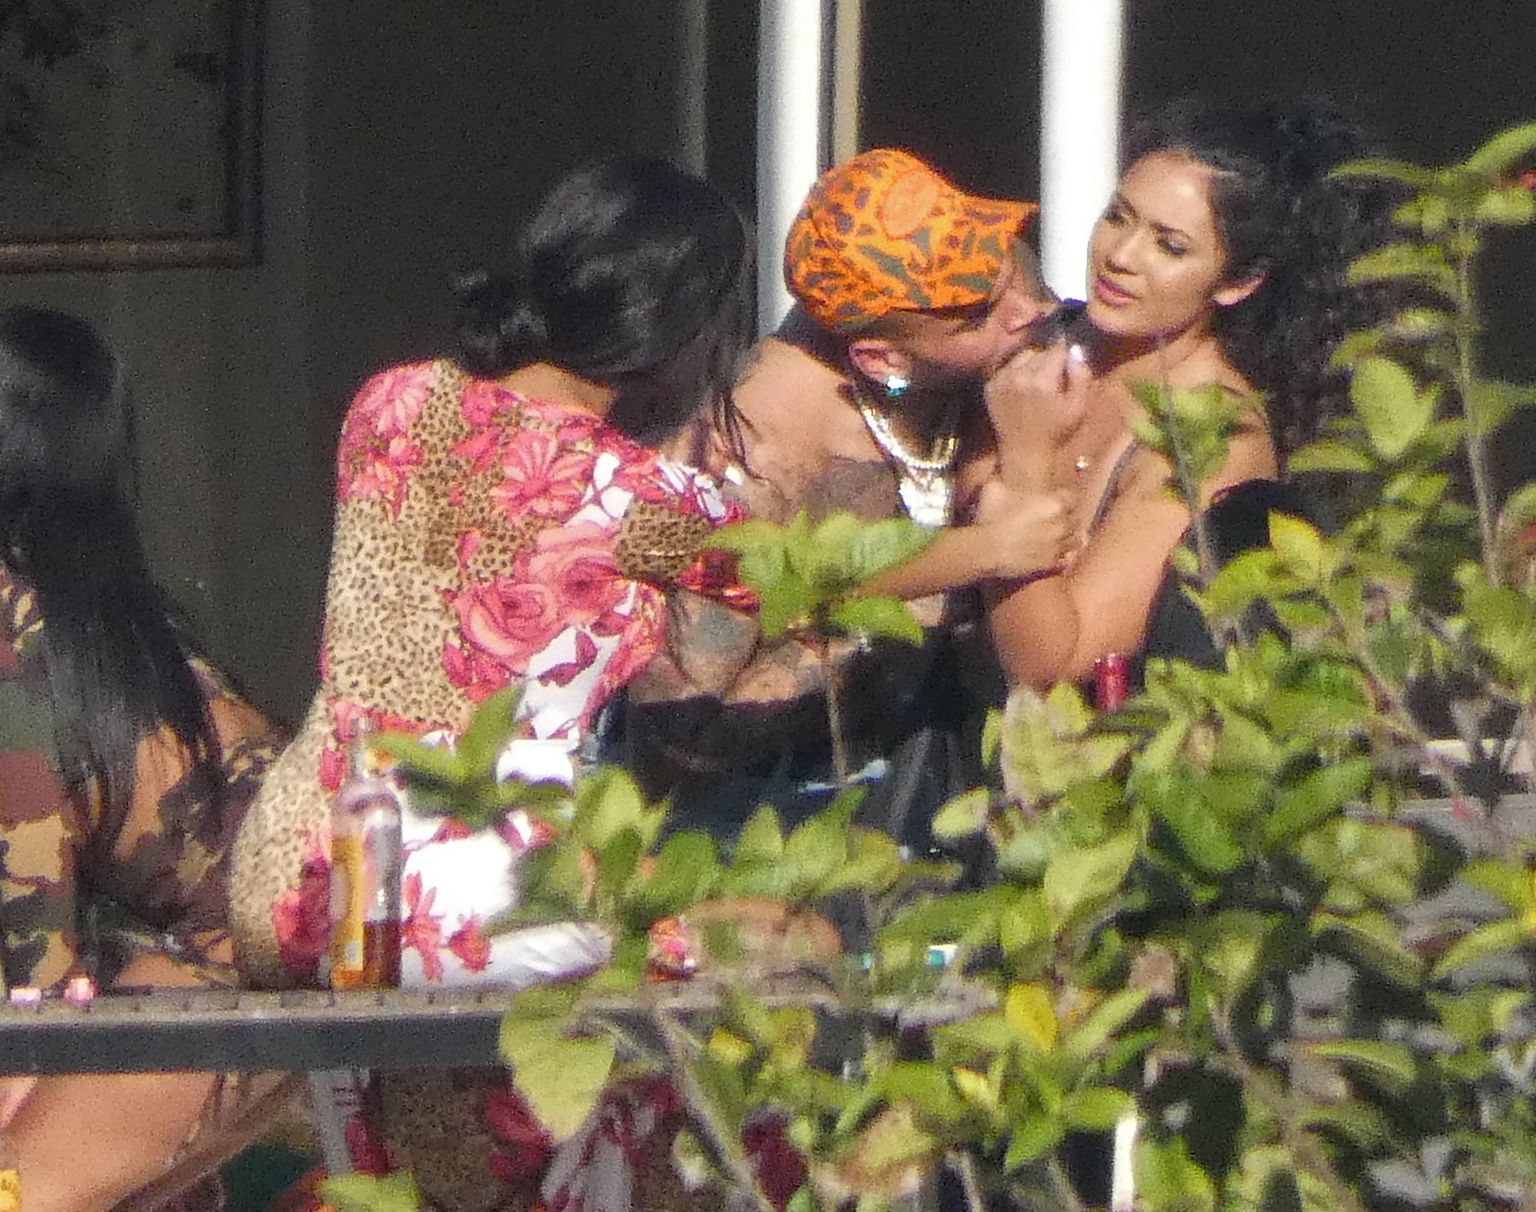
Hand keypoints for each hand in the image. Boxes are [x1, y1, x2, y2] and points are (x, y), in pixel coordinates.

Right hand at [972, 478, 1080, 578]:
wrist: (987, 549)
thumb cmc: (991, 517)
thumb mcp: (995, 489)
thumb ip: (1005, 481)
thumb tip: (1002, 479)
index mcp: (1054, 503)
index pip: (1071, 497)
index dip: (1063, 498)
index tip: (1056, 498)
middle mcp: (1062, 524)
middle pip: (1076, 518)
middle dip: (1068, 517)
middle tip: (1057, 518)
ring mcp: (1058, 546)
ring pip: (1075, 540)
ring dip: (1069, 536)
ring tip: (1060, 536)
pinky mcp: (1051, 564)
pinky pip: (1066, 559)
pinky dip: (1064, 555)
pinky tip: (1057, 553)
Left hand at [985, 340, 1093, 475]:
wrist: (1024, 453)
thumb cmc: (1056, 433)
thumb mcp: (1078, 407)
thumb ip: (1081, 376)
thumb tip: (1075, 350)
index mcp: (1042, 381)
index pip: (1057, 349)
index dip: (1065, 356)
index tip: (1068, 366)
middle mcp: (1018, 376)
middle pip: (1039, 351)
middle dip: (1049, 361)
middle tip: (1054, 381)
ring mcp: (1001, 380)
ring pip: (1022, 356)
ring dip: (1032, 364)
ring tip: (1037, 384)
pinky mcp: (990, 386)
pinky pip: (1008, 367)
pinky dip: (1017, 372)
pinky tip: (1022, 389)